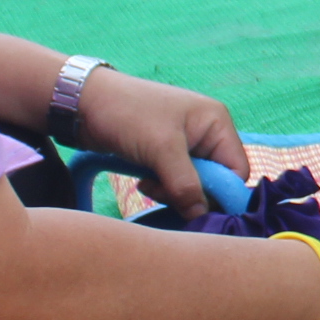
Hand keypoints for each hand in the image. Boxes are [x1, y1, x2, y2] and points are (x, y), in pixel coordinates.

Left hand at [76, 69, 251, 220]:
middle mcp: (206, 134)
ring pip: (193, 184)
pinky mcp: (164, 154)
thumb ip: (186, 185)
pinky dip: (163, 187)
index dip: (220, 192)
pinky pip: (176, 181)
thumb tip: (202, 217)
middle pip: (215, 180)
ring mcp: (185, 144)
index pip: (236, 171)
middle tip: (162, 190)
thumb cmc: (128, 115)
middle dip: (191, 193)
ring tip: (148, 184)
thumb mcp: (161, 150)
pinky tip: (144, 182)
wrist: (83, 102)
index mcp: (216, 123)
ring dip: (173, 192)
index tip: (194, 204)